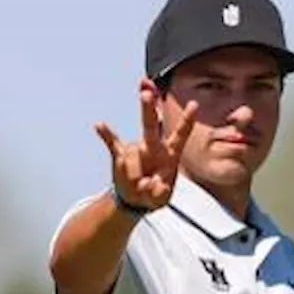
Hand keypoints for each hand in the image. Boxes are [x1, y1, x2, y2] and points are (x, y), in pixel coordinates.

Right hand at [94, 79, 198, 210]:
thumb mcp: (161, 200)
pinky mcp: (120, 155)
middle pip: (151, 125)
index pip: (180, 135)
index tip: (194, 104)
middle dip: (148, 109)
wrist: (135, 200)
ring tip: (138, 187)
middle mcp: (153, 147)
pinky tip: (99, 125)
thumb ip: (158, 192)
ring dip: (133, 176)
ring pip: (131, 158)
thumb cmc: (154, 195)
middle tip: (146, 93)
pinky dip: (105, 135)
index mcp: (170, 154)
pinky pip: (111, 143)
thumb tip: (148, 182)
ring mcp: (135, 149)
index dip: (187, 121)